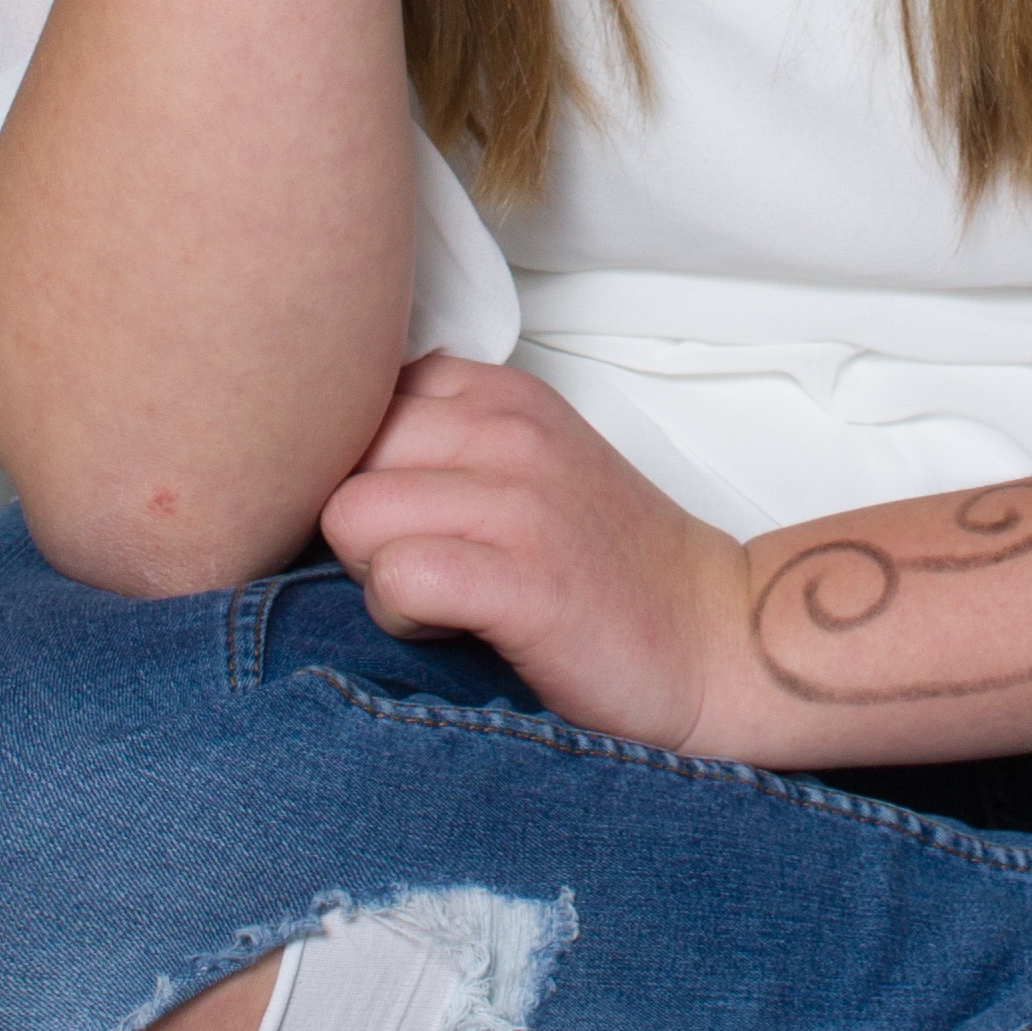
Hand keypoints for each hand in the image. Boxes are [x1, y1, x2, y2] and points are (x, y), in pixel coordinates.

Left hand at [318, 355, 757, 750]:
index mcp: (502, 393)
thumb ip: (441, 438)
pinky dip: (400, 616)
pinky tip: (448, 627)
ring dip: (372, 573)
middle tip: (410, 563)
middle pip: (338, 455)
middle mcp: (509, 430)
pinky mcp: (525, 580)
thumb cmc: (605, 565)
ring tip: (434, 597)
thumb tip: (318, 459)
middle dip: (353, 520)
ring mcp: (520, 501)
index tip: (399, 512)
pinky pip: (397, 578)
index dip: (354, 465)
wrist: (713, 637)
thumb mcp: (527, 462)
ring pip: (352, 514)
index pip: (357, 395)